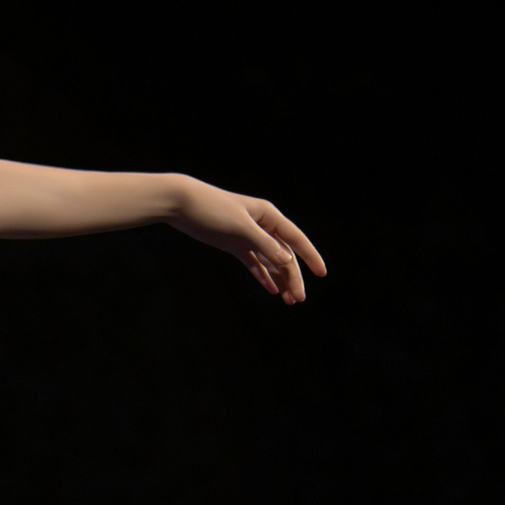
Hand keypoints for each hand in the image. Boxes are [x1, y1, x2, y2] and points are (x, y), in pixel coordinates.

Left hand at [169, 180, 324, 303]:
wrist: (181, 204)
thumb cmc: (212, 210)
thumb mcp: (240, 228)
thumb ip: (264, 244)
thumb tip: (287, 260)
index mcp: (269, 216)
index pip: (296, 239)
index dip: (311, 257)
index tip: (322, 274)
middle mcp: (263, 226)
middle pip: (284, 255)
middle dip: (293, 277)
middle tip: (298, 299)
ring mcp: (248, 236)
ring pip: (270, 261)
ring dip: (280, 279)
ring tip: (289, 300)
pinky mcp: (234, 244)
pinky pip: (253, 263)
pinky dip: (263, 275)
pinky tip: (272, 289)